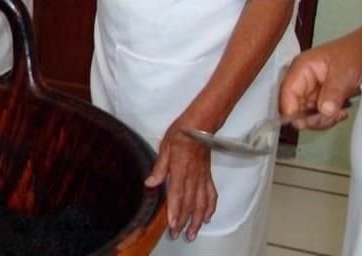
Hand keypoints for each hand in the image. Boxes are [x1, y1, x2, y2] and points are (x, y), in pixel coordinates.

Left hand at [145, 116, 217, 241]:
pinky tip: (207, 217)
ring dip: (197, 220)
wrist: (200, 126)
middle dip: (184, 222)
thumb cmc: (180, 135)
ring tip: (193, 233)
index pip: (178, 195)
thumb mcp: (164, 148)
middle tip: (179, 235)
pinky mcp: (208, 176)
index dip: (176, 212)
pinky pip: (211, 195)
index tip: (173, 226)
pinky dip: (210, 208)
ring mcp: (202, 178)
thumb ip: (159, 168)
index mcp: (180, 170)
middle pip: (190, 204)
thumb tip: (150, 183)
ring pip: (202, 203)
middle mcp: (193, 177)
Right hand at [279, 36, 361, 130]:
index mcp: (301, 67)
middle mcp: (302, 78)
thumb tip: (324, 111)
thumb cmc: (355, 53)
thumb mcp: (344, 73)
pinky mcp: (320, 96)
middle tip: (329, 118)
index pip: (287, 91)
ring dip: (321, 119)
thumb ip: (333, 92)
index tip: (300, 123)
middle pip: (295, 105)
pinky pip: (317, 113)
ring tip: (338, 114)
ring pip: (305, 113)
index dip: (290, 109)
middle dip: (311, 117)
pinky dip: (327, 117)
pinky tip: (340, 112)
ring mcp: (311, 88)